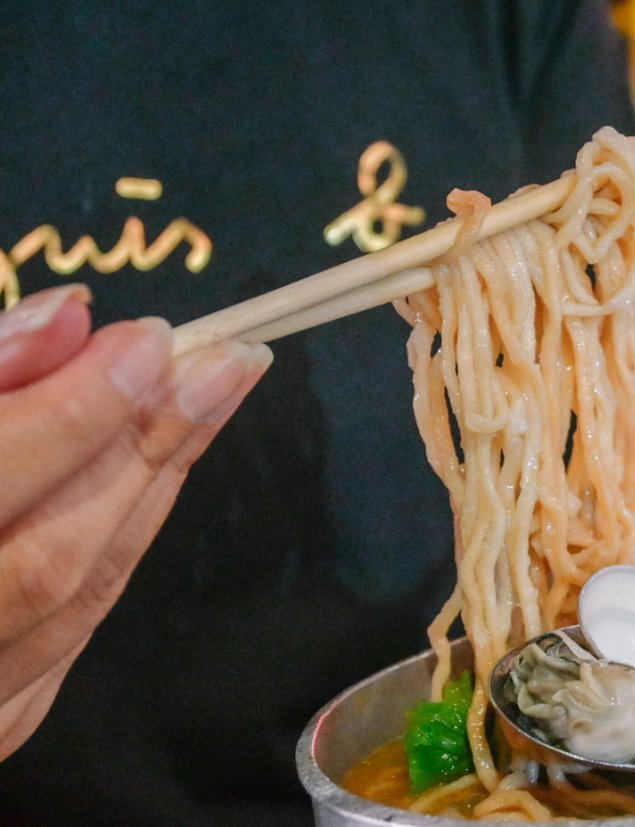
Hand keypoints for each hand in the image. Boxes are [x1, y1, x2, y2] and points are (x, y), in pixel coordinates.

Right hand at [0, 285, 271, 759]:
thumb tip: (70, 319)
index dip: (77, 412)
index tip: (152, 342)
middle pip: (57, 555)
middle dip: (151, 447)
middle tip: (228, 361)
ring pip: (80, 594)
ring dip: (157, 486)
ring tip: (215, 396)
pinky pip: (76, 629)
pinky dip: (122, 538)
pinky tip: (163, 470)